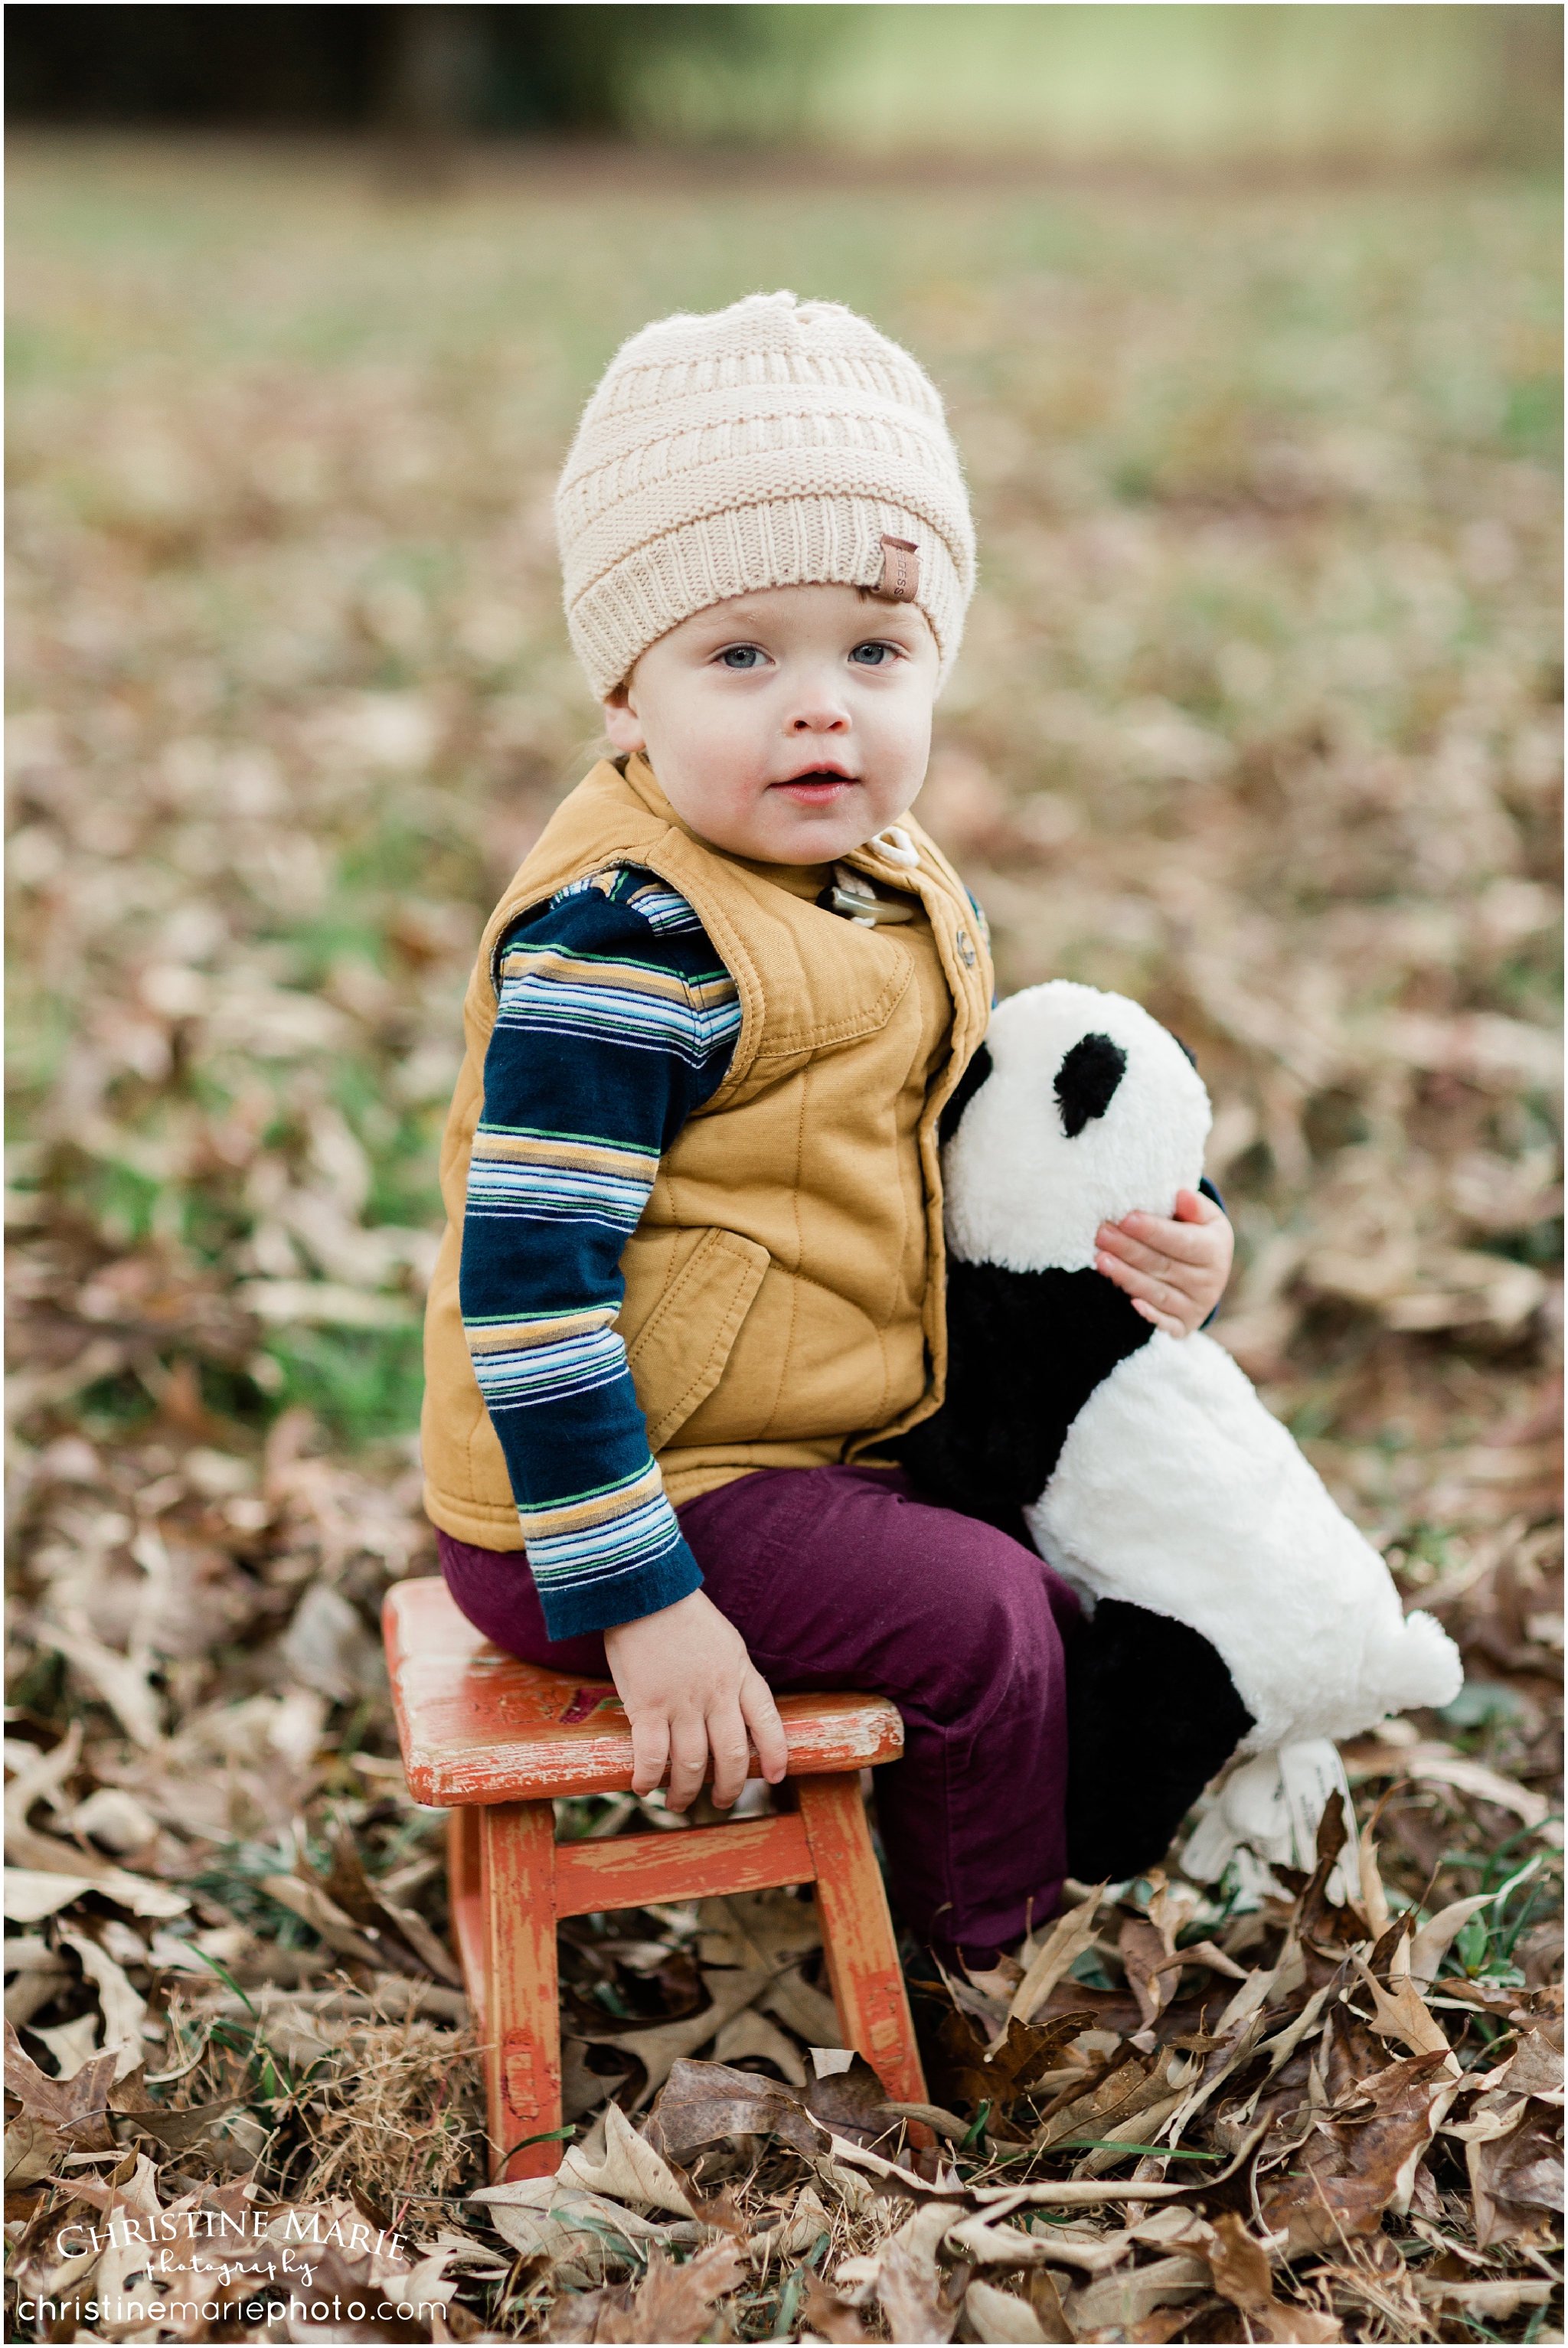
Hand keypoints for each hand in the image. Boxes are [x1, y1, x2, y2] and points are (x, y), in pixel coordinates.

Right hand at [603, 1588, 788, 1813]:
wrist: (644, 1590)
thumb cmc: (680, 1612)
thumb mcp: (725, 1641)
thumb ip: (731, 1674)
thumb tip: (731, 1709)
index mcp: (740, 1673)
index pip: (768, 1722)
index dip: (776, 1753)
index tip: (776, 1776)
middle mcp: (717, 1694)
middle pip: (733, 1755)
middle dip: (730, 1787)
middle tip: (721, 1801)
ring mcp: (683, 1703)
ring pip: (693, 1764)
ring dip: (686, 1792)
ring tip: (679, 1803)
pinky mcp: (648, 1706)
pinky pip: (653, 1757)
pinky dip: (649, 1779)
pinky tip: (644, 1788)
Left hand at [1095, 1187, 1232, 1338]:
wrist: (1210, 1277)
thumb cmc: (1199, 1237)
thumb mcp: (1206, 1219)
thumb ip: (1194, 1206)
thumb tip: (1181, 1195)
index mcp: (1214, 1251)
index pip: (1181, 1241)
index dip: (1153, 1230)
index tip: (1126, 1218)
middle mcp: (1208, 1282)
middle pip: (1163, 1265)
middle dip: (1129, 1250)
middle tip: (1102, 1235)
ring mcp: (1196, 1306)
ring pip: (1157, 1292)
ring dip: (1127, 1277)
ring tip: (1100, 1260)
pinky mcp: (1184, 1326)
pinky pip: (1165, 1323)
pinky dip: (1149, 1315)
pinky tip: (1130, 1304)